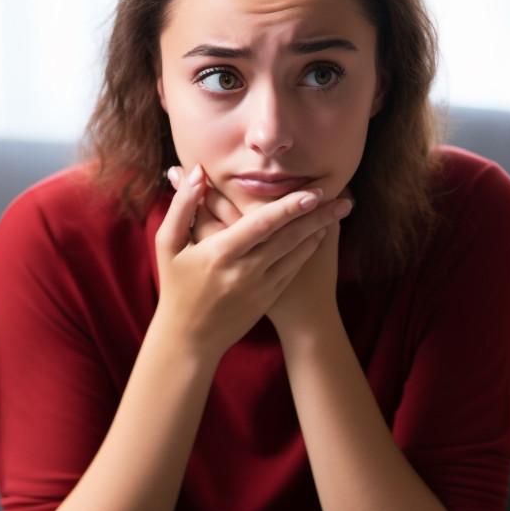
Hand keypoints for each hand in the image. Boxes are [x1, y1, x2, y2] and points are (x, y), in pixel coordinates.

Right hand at [156, 165, 338, 357]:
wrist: (189, 338)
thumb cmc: (175, 287)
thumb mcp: (168, 244)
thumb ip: (183, 206)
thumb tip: (197, 172)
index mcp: (220, 254)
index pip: (261, 225)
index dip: (289, 208)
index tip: (313, 192)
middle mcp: (245, 271)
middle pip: (288, 237)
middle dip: (317, 216)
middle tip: (341, 198)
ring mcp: (260, 287)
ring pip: (296, 253)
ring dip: (319, 230)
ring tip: (339, 210)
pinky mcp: (268, 298)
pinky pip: (293, 269)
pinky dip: (308, 250)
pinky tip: (320, 235)